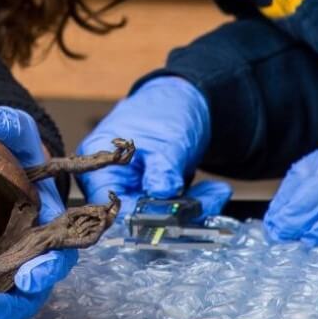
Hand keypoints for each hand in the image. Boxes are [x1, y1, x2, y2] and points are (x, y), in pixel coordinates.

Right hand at [77, 76, 230, 219]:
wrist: (180, 99)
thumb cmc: (164, 108)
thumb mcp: (168, 139)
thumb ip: (163, 169)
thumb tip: (161, 195)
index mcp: (101, 167)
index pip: (112, 206)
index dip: (139, 219)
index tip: (171, 219)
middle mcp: (110, 182)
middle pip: (135, 217)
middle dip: (175, 215)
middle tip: (208, 203)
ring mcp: (132, 189)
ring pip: (157, 218)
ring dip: (190, 210)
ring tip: (216, 193)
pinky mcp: (151, 194)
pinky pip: (170, 210)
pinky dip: (193, 205)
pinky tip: (213, 192)